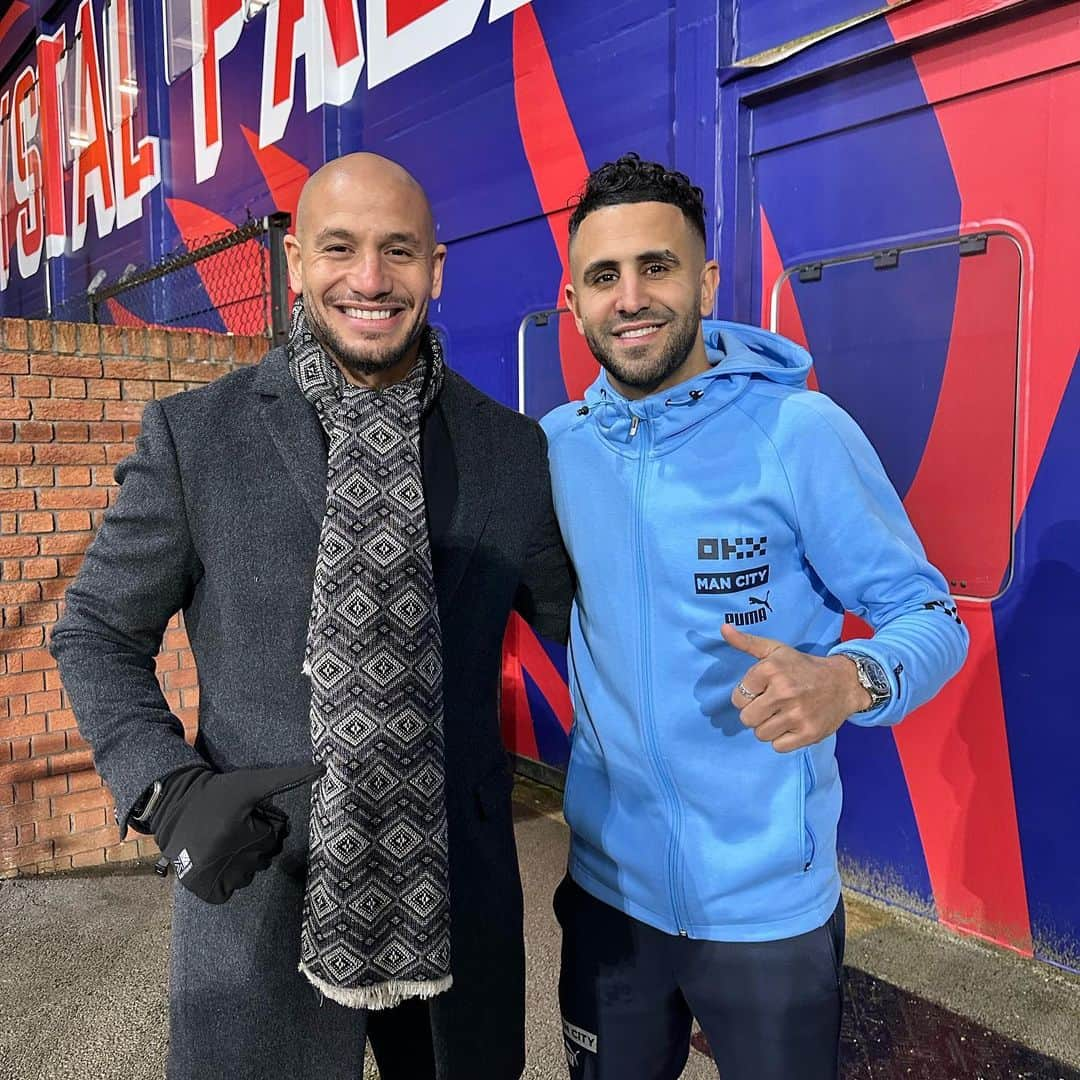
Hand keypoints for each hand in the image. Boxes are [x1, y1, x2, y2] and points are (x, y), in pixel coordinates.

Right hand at [151, 762, 324, 903]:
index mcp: (240, 832)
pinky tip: (219, 860)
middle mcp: (224, 858)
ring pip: (247, 876)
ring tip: (224, 842)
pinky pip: (227, 892)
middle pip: (262, 858)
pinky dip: (227, 880)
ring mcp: (210, 875)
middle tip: (233, 827)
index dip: (263, 823)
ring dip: (242, 862)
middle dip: (254, 843)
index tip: (245, 815)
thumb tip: (323, 768)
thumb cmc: (219, 792)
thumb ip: (288, 777)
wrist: (175, 804)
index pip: (273, 836)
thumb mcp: (253, 783)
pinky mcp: (198, 887)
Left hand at [722, 624, 870, 752]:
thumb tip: (723, 628)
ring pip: (761, 734)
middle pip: (746, 719)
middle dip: (755, 714)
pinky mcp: (809, 733)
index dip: (747, 696)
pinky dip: (782, 739)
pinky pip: (778, 747)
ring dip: (768, 727)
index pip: (737, 698)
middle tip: (770, 705)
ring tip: (781, 714)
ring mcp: (797, 714)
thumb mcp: (775, 650)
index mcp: (771, 669)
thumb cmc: (802, 666)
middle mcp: (784, 692)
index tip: (761, 691)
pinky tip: (792, 725)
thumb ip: (746, 642)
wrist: (843, 682)